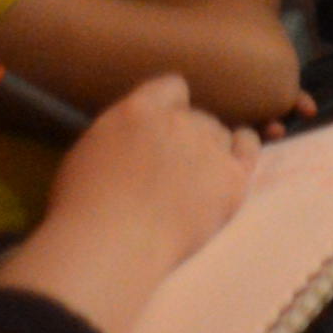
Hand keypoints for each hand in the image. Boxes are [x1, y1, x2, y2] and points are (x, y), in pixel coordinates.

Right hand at [45, 76, 252, 273]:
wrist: (112, 244)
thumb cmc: (84, 206)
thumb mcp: (90, 151)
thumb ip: (122, 132)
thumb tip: (138, 133)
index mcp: (139, 110)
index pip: (171, 88)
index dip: (169, 106)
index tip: (160, 126)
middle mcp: (179, 122)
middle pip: (196, 117)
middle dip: (184, 137)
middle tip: (168, 168)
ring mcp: (210, 148)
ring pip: (219, 135)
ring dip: (209, 150)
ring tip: (190, 181)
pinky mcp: (234, 177)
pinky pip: (248, 148)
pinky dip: (242, 150)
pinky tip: (231, 164)